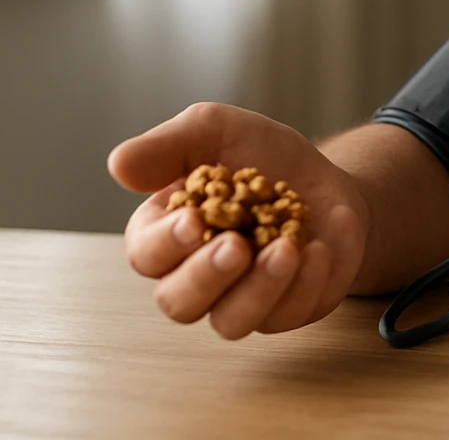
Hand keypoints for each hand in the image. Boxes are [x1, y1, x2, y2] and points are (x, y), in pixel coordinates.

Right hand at [108, 102, 369, 339]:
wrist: (324, 176)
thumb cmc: (260, 154)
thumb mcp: (214, 131)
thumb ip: (167, 147)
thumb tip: (118, 165)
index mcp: (167, 236)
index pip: (147, 255)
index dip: (165, 243)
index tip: (194, 219)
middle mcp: (198, 277)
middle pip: (180, 303)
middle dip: (206, 277)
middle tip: (236, 245)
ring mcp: (244, 299)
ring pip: (233, 322)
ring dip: (260, 289)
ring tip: (287, 249)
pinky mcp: (291, 307)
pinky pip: (292, 314)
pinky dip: (309, 283)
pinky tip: (321, 249)